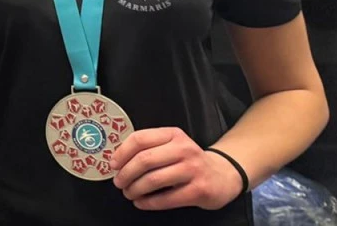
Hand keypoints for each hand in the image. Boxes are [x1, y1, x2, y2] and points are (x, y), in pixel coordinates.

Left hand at [110, 128, 244, 210]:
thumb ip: (149, 147)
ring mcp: (193, 170)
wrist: (223, 176)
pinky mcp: (198, 190)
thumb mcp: (172, 145)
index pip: (140, 139)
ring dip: (135, 189)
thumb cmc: (189, 161)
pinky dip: (148, 202)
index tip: (113, 164)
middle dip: (126, 173)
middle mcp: (184, 149)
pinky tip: (141, 203)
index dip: (122, 153)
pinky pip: (166, 199)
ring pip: (153, 180)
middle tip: (118, 182)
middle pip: (144, 160)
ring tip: (129, 193)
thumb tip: (117, 159)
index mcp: (173, 135)